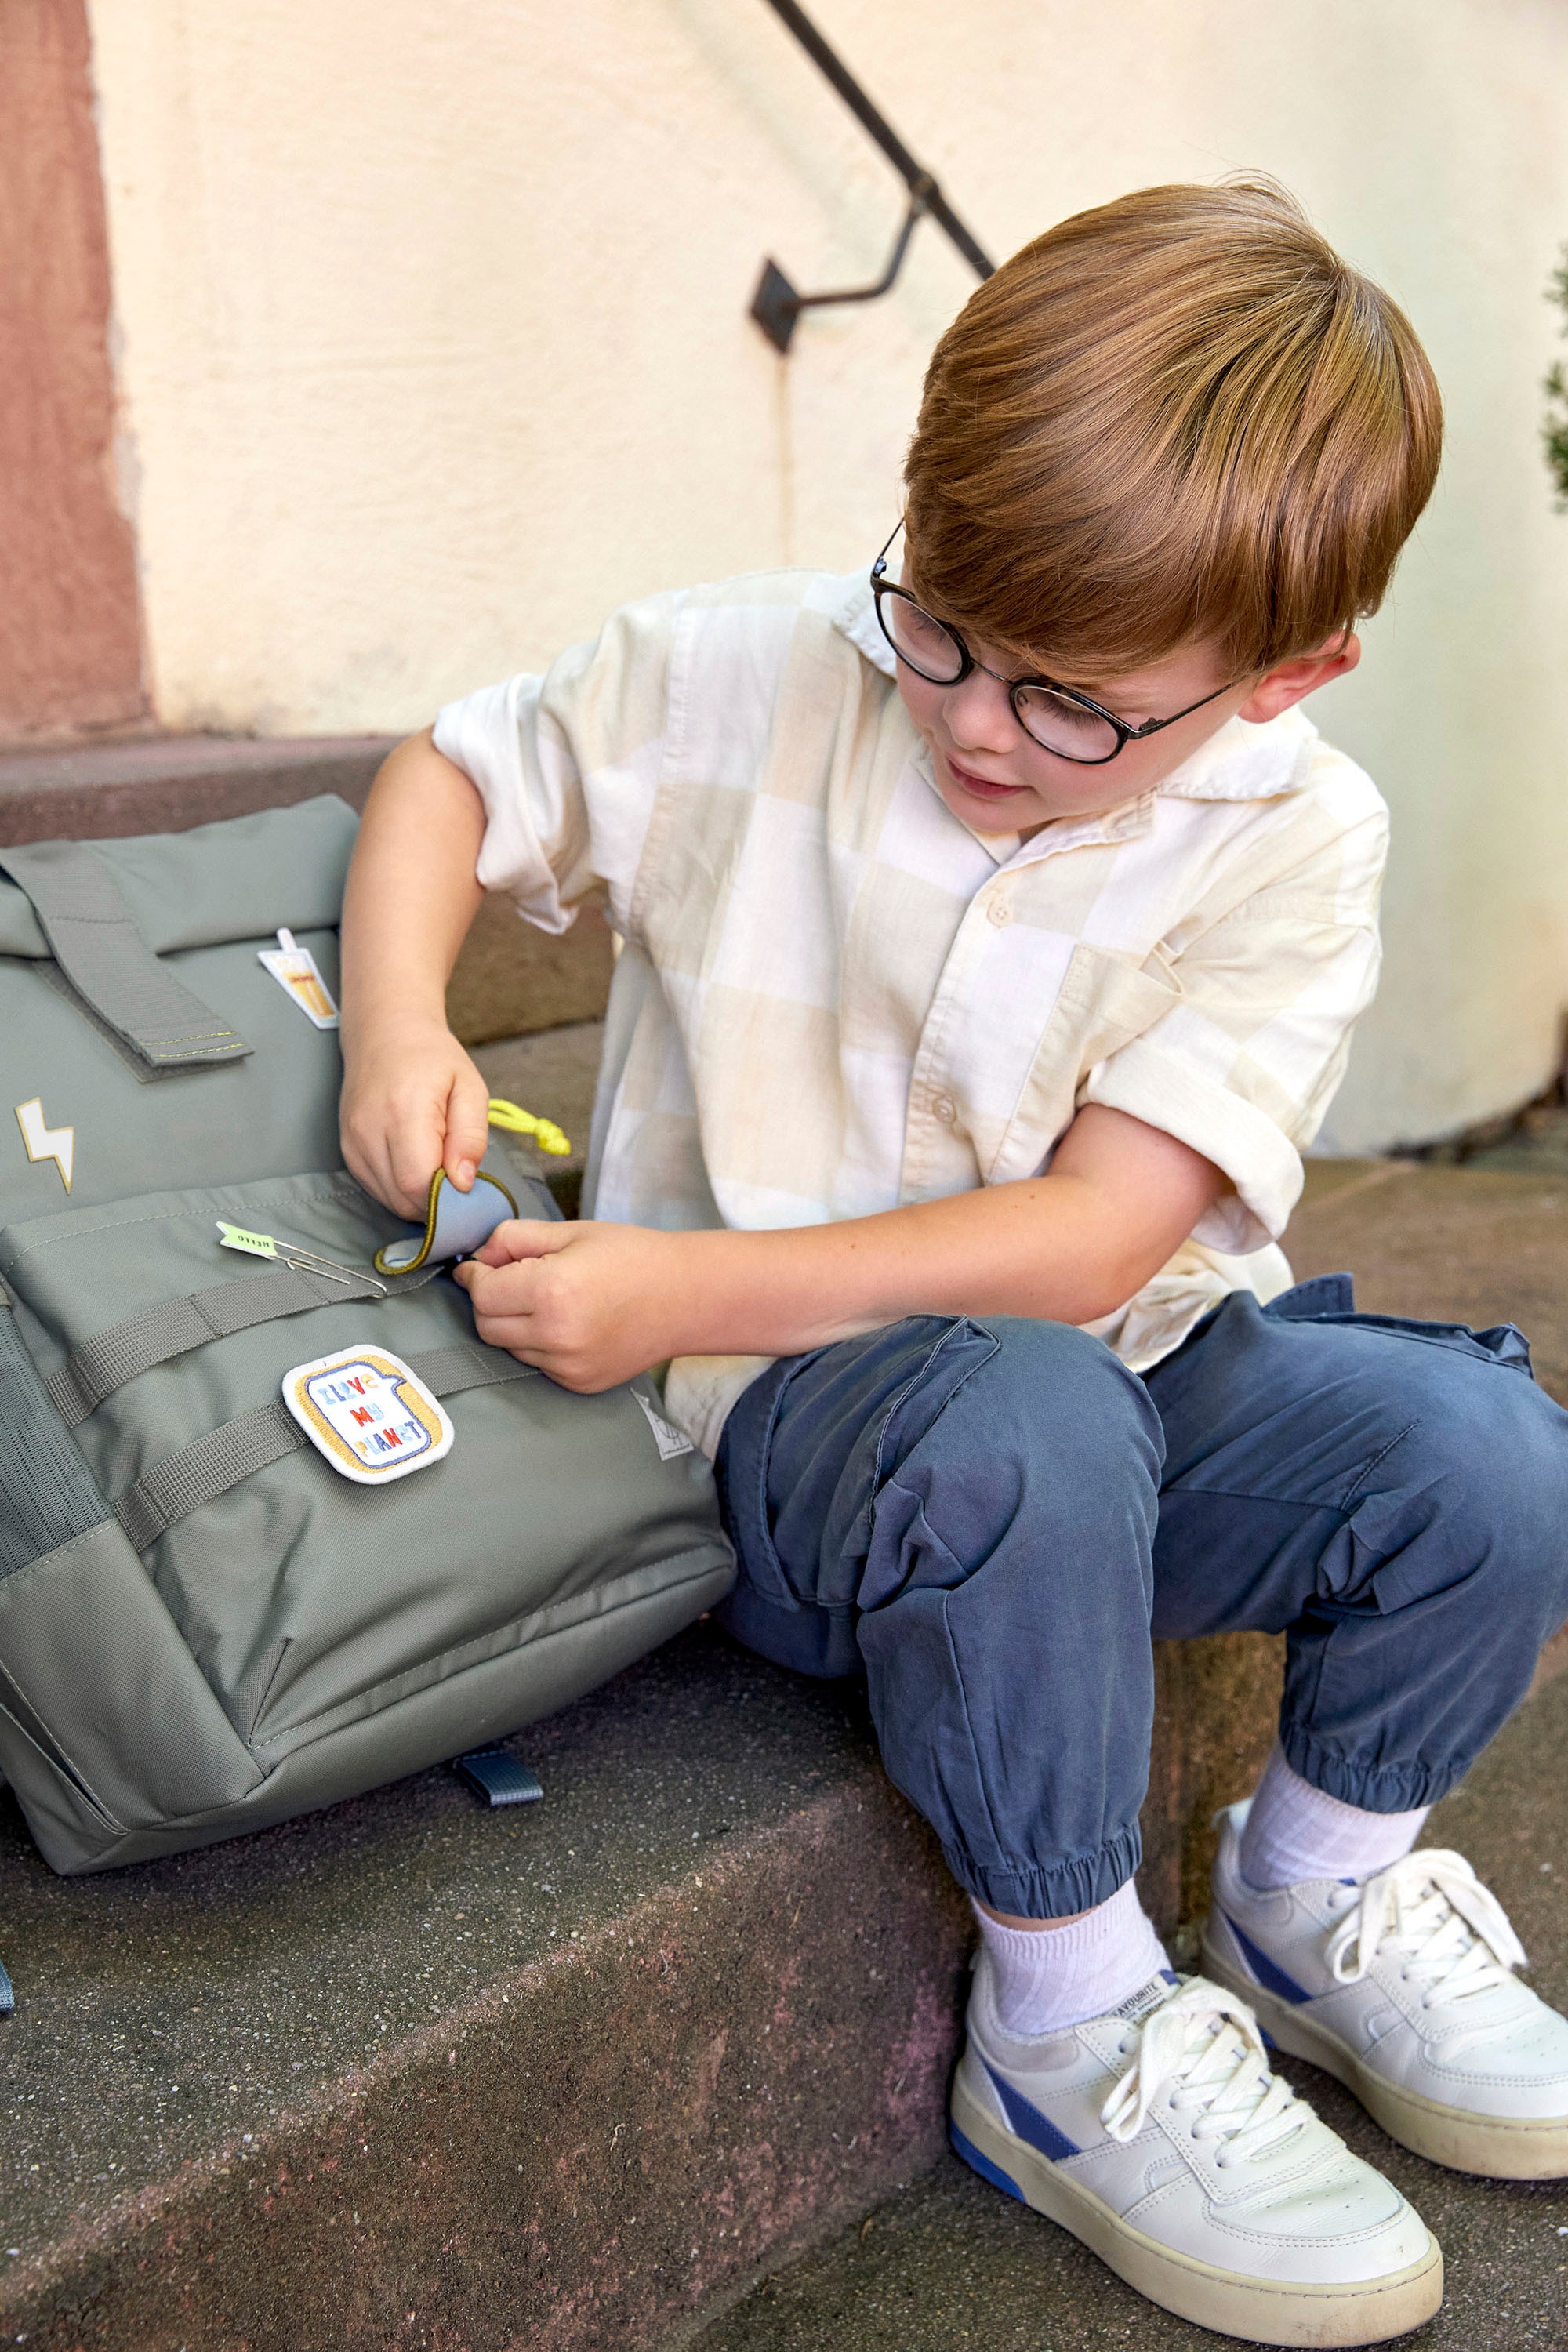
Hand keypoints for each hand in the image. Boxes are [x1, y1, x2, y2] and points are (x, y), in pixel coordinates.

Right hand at [340, 1019, 491, 1217]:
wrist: (385, 1034)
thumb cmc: (433, 1059)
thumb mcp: (470, 1087)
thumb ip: (471, 1136)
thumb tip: (464, 1183)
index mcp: (405, 1111)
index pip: (419, 1182)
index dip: (446, 1196)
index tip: (466, 1184)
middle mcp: (370, 1131)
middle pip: (403, 1198)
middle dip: (436, 1201)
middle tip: (455, 1178)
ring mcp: (353, 1142)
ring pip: (388, 1199)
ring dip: (418, 1198)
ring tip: (436, 1167)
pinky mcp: (347, 1150)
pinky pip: (376, 1188)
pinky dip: (399, 1189)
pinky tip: (415, 1165)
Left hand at [454, 1218, 684, 1391]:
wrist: (687, 1297)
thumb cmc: (633, 1256)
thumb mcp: (572, 1231)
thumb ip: (515, 1238)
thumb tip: (479, 1256)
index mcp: (551, 1290)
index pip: (481, 1294)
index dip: (474, 1276)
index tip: (478, 1267)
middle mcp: (555, 1335)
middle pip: (486, 1326)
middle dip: (489, 1301)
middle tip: (511, 1280)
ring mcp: (568, 1365)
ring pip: (510, 1348)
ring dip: (513, 1324)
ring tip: (547, 1301)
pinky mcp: (578, 1382)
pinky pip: (537, 1364)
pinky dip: (539, 1345)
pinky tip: (568, 1324)